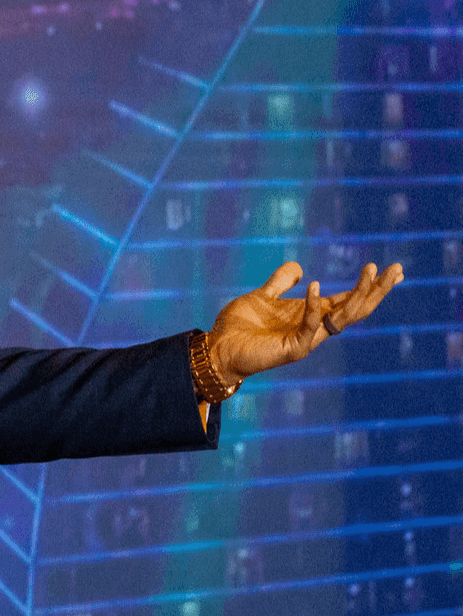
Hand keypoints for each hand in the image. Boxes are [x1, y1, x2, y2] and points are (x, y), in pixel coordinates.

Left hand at [208, 261, 403, 379]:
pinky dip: (314, 307)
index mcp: (311, 315)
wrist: (218, 348)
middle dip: (377, 290)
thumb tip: (299, 267)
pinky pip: (310, 326)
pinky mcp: (294, 348)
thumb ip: (280, 283)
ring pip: (343, 318)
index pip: (349, 300)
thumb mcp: (262, 297)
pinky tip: (316, 286)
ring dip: (359, 294)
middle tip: (397, 269)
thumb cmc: (240, 326)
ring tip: (370, 271)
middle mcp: (315, 328)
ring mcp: (307, 339)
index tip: (392, 269)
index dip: (369, 286)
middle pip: (356, 309)